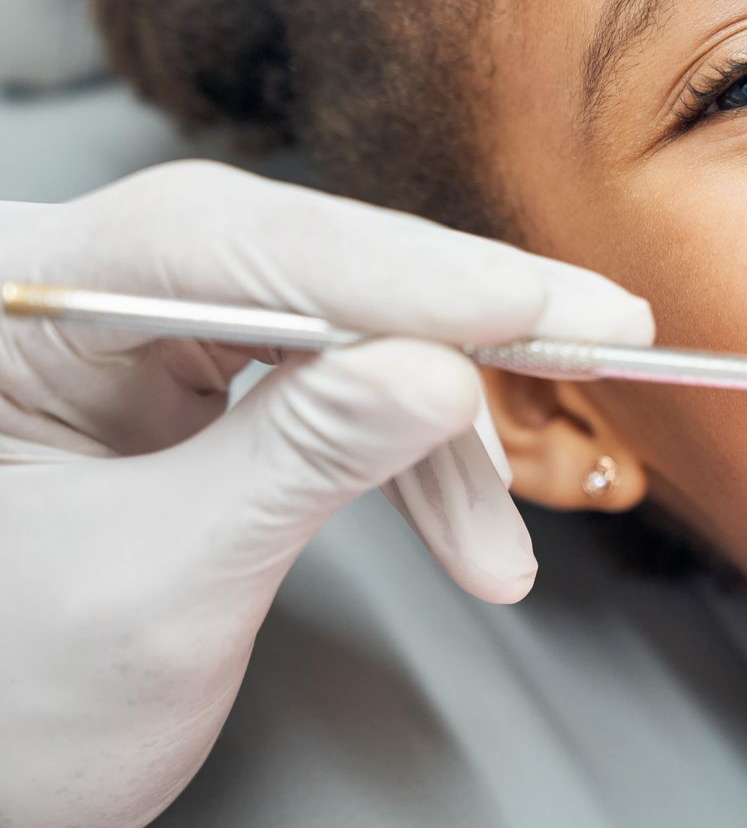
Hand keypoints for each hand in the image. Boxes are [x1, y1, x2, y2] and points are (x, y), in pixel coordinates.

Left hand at [0, 161, 653, 827]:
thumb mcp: (159, 591)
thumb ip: (300, 460)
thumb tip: (442, 370)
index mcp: (7, 307)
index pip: (216, 243)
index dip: (393, 271)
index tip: (528, 302)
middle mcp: (67, 292)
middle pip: (295, 262)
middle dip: (452, 325)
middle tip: (598, 334)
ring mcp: (126, 331)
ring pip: (334, 323)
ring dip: (440, 428)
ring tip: (501, 537)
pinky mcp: (183, 375)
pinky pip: (330, 380)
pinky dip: (409, 455)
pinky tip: (467, 528)